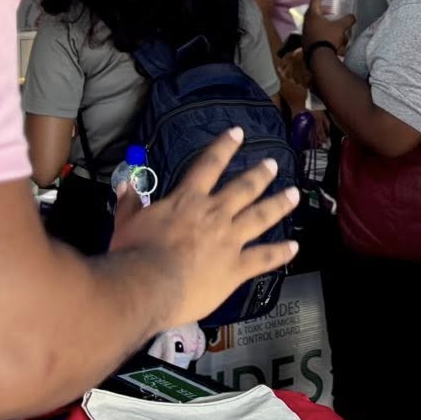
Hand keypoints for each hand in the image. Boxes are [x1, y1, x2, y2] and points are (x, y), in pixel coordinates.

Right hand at [109, 127, 297, 330]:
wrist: (148, 286)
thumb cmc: (134, 254)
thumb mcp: (126, 223)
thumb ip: (130, 204)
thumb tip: (125, 186)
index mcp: (188, 200)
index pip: (208, 165)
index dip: (223, 147)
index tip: (238, 133)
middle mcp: (214, 214)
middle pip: (243, 188)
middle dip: (260, 174)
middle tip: (274, 164)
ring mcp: (229, 240)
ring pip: (260, 217)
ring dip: (279, 204)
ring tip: (294, 194)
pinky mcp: (236, 268)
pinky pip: (263, 258)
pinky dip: (280, 253)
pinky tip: (295, 247)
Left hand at [300, 0, 352, 56]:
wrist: (319, 58)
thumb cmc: (328, 38)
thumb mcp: (341, 27)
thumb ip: (348, 20)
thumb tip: (353, 17)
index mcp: (312, 15)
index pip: (315, 0)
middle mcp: (306, 23)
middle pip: (315, 12)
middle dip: (325, 11)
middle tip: (333, 10)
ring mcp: (305, 34)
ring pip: (316, 25)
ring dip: (325, 23)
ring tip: (334, 26)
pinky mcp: (306, 43)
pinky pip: (315, 34)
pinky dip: (323, 33)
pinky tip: (331, 38)